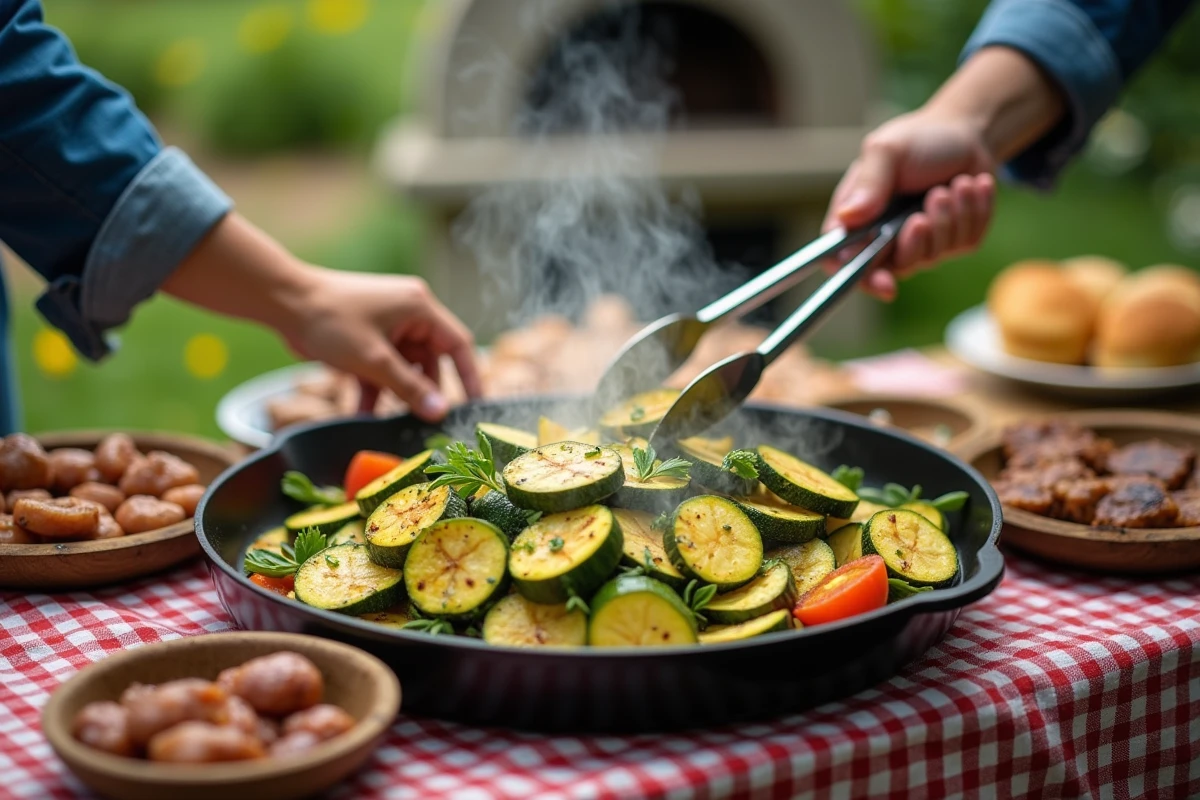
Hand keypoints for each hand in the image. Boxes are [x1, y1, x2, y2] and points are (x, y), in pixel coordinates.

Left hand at [280, 269, 482, 420]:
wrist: (281, 301)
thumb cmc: (330, 320)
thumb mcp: (374, 360)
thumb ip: (409, 388)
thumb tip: (440, 411)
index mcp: (420, 307)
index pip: (458, 344)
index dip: (469, 376)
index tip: (476, 405)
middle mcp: (408, 314)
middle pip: (429, 361)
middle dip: (422, 392)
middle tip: (424, 423)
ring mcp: (387, 326)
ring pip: (403, 368)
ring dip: (394, 394)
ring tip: (387, 423)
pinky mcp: (367, 337)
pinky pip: (381, 368)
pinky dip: (374, 388)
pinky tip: (361, 413)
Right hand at [822, 109, 996, 299]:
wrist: (965, 135)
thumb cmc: (918, 141)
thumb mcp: (887, 151)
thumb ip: (868, 183)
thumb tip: (847, 217)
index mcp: (857, 219)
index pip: (844, 262)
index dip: (860, 278)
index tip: (885, 283)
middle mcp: (884, 237)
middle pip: (897, 266)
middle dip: (919, 238)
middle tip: (934, 198)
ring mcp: (921, 243)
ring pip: (934, 255)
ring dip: (951, 214)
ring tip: (956, 182)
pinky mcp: (954, 242)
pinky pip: (965, 242)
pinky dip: (975, 210)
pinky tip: (972, 185)